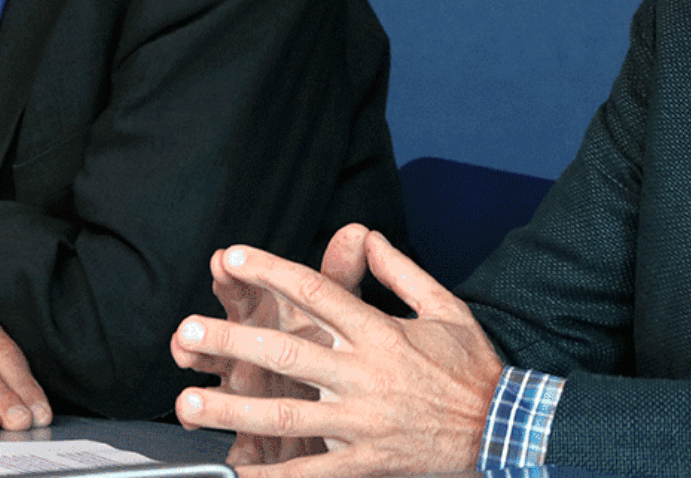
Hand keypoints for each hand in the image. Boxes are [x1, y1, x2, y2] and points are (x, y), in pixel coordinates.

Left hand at [170, 229, 503, 477]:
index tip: (233, 257)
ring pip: (287, 414)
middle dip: (233, 342)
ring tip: (190, 404)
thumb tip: (365, 236)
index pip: (318, 292)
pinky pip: (312, 472)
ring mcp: (364, 422)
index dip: (272, 272)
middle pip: (289, 352)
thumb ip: (401, 271)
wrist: (504, 429)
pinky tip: (235, 470)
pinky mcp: (367, 461)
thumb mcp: (445, 307)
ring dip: (234, 409)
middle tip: (187, 332)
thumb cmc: (472, 367)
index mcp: (382, 333)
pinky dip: (271, 474)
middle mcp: (367, 374)